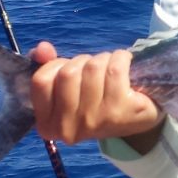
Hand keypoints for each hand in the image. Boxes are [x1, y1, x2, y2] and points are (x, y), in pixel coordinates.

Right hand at [29, 41, 163, 144]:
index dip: (56, 65)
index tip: (71, 68)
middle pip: (68, 73)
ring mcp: (95, 121)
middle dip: (82, 61)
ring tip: (109, 66)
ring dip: (102, 58)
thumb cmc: (95, 100)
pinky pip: (115, 69)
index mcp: (48, 125)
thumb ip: (48, 67)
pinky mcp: (120, 111)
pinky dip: (120, 58)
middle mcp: (68, 128)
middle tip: (94, 68)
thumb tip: (43, 48)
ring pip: (92, 68)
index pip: (41, 81)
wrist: (136, 118)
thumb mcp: (67, 88)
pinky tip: (124, 63)